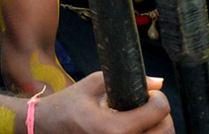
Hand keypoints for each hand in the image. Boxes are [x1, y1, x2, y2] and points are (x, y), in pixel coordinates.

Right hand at [35, 73, 171, 133]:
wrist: (44, 130)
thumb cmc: (67, 106)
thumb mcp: (93, 85)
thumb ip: (126, 81)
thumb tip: (158, 82)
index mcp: (113, 129)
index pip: (157, 113)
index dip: (159, 99)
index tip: (151, 94)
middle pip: (164, 133)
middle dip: (163, 116)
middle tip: (151, 106)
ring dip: (157, 130)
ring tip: (144, 120)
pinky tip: (136, 130)